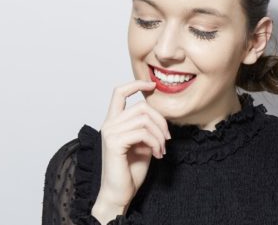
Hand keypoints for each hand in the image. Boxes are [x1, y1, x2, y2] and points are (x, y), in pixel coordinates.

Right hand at [92, 80, 170, 220]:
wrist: (120, 193)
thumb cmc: (131, 170)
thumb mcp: (143, 142)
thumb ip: (147, 126)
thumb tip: (160, 114)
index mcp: (114, 121)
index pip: (119, 92)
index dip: (136, 83)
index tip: (152, 85)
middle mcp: (109, 124)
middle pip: (141, 106)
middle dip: (161, 120)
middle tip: (167, 138)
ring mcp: (110, 132)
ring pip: (144, 119)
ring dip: (160, 135)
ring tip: (162, 149)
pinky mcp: (114, 142)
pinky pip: (143, 133)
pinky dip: (156, 142)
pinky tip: (157, 154)